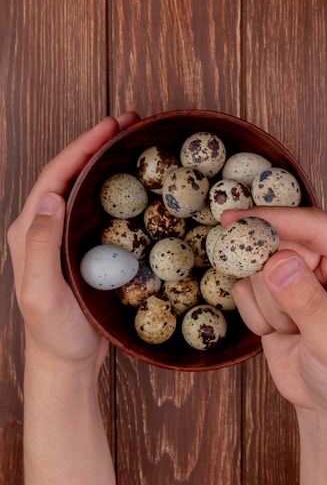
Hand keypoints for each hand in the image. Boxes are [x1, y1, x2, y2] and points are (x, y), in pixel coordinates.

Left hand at [8, 113, 139, 374]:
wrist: (66, 361)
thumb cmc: (53, 332)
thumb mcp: (41, 291)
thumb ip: (40, 244)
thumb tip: (52, 196)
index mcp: (30, 229)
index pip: (55, 176)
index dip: (81, 146)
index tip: (110, 125)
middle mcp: (45, 227)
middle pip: (71, 174)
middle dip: (98, 144)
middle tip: (131, 123)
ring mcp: (65, 237)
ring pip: (87, 189)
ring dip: (108, 163)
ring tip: (136, 143)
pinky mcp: (84, 249)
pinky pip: (101, 211)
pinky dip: (118, 190)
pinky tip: (139, 186)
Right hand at [224, 207, 326, 418]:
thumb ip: (306, 301)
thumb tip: (276, 263)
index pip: (314, 225)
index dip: (273, 220)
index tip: (235, 219)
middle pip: (279, 242)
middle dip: (276, 288)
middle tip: (292, 322)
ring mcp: (304, 268)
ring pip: (257, 265)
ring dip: (269, 306)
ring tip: (296, 329)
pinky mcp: (276, 285)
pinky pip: (245, 286)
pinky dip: (257, 314)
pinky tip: (283, 331)